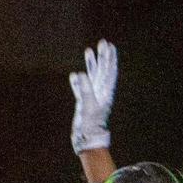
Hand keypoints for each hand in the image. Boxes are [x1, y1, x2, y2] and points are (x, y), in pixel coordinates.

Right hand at [69, 39, 117, 153]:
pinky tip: (74, 76)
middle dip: (102, 57)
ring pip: (92, 77)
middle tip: (102, 43)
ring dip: (90, 65)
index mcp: (105, 92)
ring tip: (88, 51)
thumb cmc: (91, 125)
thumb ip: (85, 89)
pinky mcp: (83, 104)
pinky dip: (77, 82)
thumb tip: (80, 74)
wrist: (87, 140)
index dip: (109, 58)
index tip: (109, 46)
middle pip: (102, 70)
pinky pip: (80, 90)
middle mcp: (100, 93)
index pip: (108, 71)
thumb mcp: (88, 106)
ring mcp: (92, 98)